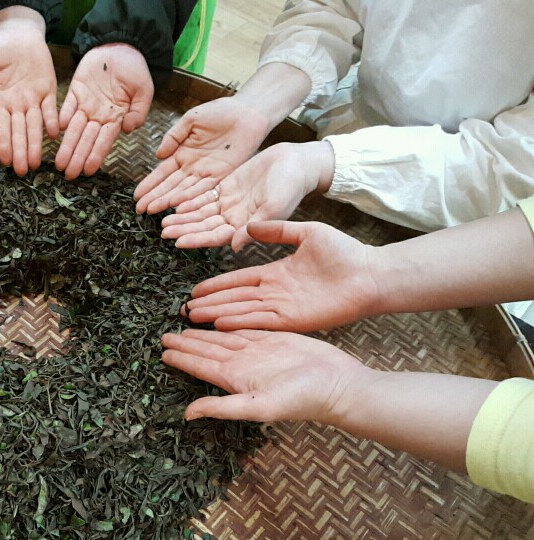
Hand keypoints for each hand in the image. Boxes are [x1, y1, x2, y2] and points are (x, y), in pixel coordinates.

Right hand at [0, 6, 58, 175]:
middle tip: (23, 171)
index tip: (5, 161)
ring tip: (36, 162)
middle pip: (19, 132)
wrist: (16, 32)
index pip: (2, 128)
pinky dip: (52, 120)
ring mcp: (33, 99)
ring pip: (35, 126)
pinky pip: (51, 109)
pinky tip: (53, 134)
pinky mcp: (48, 90)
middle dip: (20, 152)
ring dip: (36, 144)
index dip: (4, 145)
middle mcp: (17, 105)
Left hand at [56, 43, 152, 179]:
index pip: (104, 141)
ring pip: (74, 129)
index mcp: (116, 117)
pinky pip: (66, 107)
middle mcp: (99, 115)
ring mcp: (86, 104)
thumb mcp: (145, 90)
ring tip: (60, 163)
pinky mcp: (75, 91)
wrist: (121, 46)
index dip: (96, 155)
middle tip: (69, 174)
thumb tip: (128, 129)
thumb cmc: (135, 70)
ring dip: (67, 146)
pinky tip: (56, 131)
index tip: (89, 170)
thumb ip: (139, 111)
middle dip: (77, 157)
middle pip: (86, 139)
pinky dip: (61, 118)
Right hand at [134, 97, 269, 214]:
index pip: (162, 172)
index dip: (149, 184)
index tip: (137, 195)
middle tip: (140, 210)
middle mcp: (192, 166)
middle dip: (154, 197)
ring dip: (168, 201)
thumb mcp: (190, 119)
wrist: (248, 112)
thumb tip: (158, 155)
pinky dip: (190, 198)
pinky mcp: (221, 175)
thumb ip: (173, 136)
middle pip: (170, 185)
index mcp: (182, 153)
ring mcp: (206, 173)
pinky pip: (203, 189)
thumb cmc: (220, 111)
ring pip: (183, 191)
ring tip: (153, 210)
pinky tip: (177, 205)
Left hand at [161, 141, 334, 250]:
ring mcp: (230, 203)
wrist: (296, 163)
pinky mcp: (227, 188)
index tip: (178, 242)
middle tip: (163, 232)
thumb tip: (235, 247)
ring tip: (164, 220)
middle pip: (204, 226)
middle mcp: (235, 218)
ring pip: (202, 213)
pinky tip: (176, 204)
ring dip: (183, 217)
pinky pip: (205, 196)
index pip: (216, 236)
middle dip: (184, 229)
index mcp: (246, 227)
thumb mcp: (275, 207)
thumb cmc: (291, 187)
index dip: (197, 239)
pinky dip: (191, 200)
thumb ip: (255, 227)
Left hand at [161, 329, 366, 422]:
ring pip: (223, 337)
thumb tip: (187, 414)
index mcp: (235, 379)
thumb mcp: (258, 406)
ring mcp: (259, 351)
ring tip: (185, 324)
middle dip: (186, 343)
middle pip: (207, 350)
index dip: (181, 359)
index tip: (162, 352)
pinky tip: (218, 319)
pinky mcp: (275, 338)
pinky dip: (229, 323)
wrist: (338, 385)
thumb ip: (222, 408)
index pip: (201, 367)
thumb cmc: (303, 399)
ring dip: (204, 332)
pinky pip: (245, 327)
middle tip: (164, 335)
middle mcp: (243, 365)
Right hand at [183, 221, 381, 331]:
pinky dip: (241, 322)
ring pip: (243, 311)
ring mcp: (283, 307)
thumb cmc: (344, 252)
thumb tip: (249, 226)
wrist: (371, 273)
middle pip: (235, 299)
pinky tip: (221, 323)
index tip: (196, 288)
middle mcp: (275, 292)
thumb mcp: (307, 233)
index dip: (218, 285)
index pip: (239, 280)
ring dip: (219, 314)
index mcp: (277, 272)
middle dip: (210, 303)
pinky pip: (261, 321)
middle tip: (185, 309)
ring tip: (194, 317)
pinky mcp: (294, 319)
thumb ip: (278, 230)